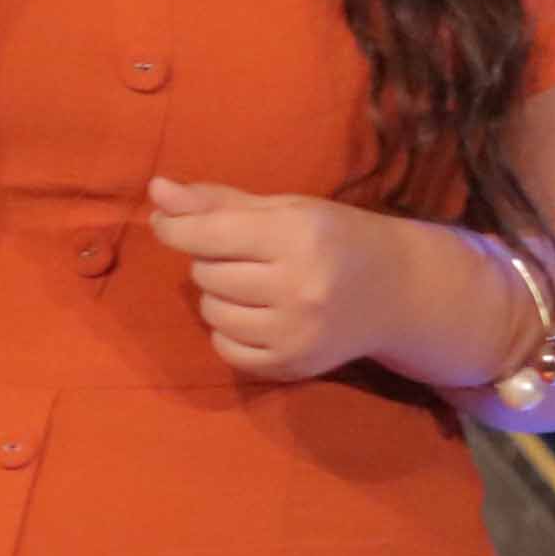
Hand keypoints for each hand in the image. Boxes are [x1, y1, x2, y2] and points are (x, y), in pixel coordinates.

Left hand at [144, 177, 490, 385]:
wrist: (398, 290)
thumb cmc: (334, 238)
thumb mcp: (285, 208)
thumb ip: (218, 203)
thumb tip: (156, 191)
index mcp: (299, 235)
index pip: (210, 234)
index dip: (176, 228)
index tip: (166, 224)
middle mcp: (300, 286)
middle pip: (207, 273)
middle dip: (212, 260)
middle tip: (248, 255)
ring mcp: (296, 332)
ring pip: (211, 312)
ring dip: (219, 296)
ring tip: (255, 284)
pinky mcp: (292, 365)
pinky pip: (224, 348)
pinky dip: (229, 331)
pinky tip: (260, 315)